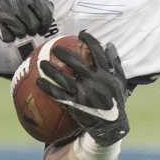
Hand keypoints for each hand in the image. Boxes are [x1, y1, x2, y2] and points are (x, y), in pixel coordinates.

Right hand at [0, 0, 53, 42]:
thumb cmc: (18, 6)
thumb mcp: (32, 1)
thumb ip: (45, 7)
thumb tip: (50, 20)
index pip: (45, 14)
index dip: (45, 26)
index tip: (42, 30)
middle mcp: (15, 1)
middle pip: (33, 26)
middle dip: (32, 31)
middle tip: (28, 29)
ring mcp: (3, 11)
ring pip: (20, 33)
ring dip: (20, 34)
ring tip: (17, 28)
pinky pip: (8, 37)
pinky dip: (10, 37)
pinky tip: (8, 30)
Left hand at [35, 30, 128, 146]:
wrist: (111, 126)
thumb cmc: (115, 101)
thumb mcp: (120, 82)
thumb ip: (115, 63)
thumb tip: (108, 45)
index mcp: (106, 75)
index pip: (97, 53)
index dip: (89, 41)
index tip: (81, 34)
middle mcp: (95, 82)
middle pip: (76, 63)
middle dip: (63, 53)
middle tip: (55, 48)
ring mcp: (84, 93)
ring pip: (63, 78)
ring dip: (50, 69)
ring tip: (41, 62)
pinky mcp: (75, 104)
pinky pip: (58, 94)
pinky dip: (47, 87)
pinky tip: (38, 82)